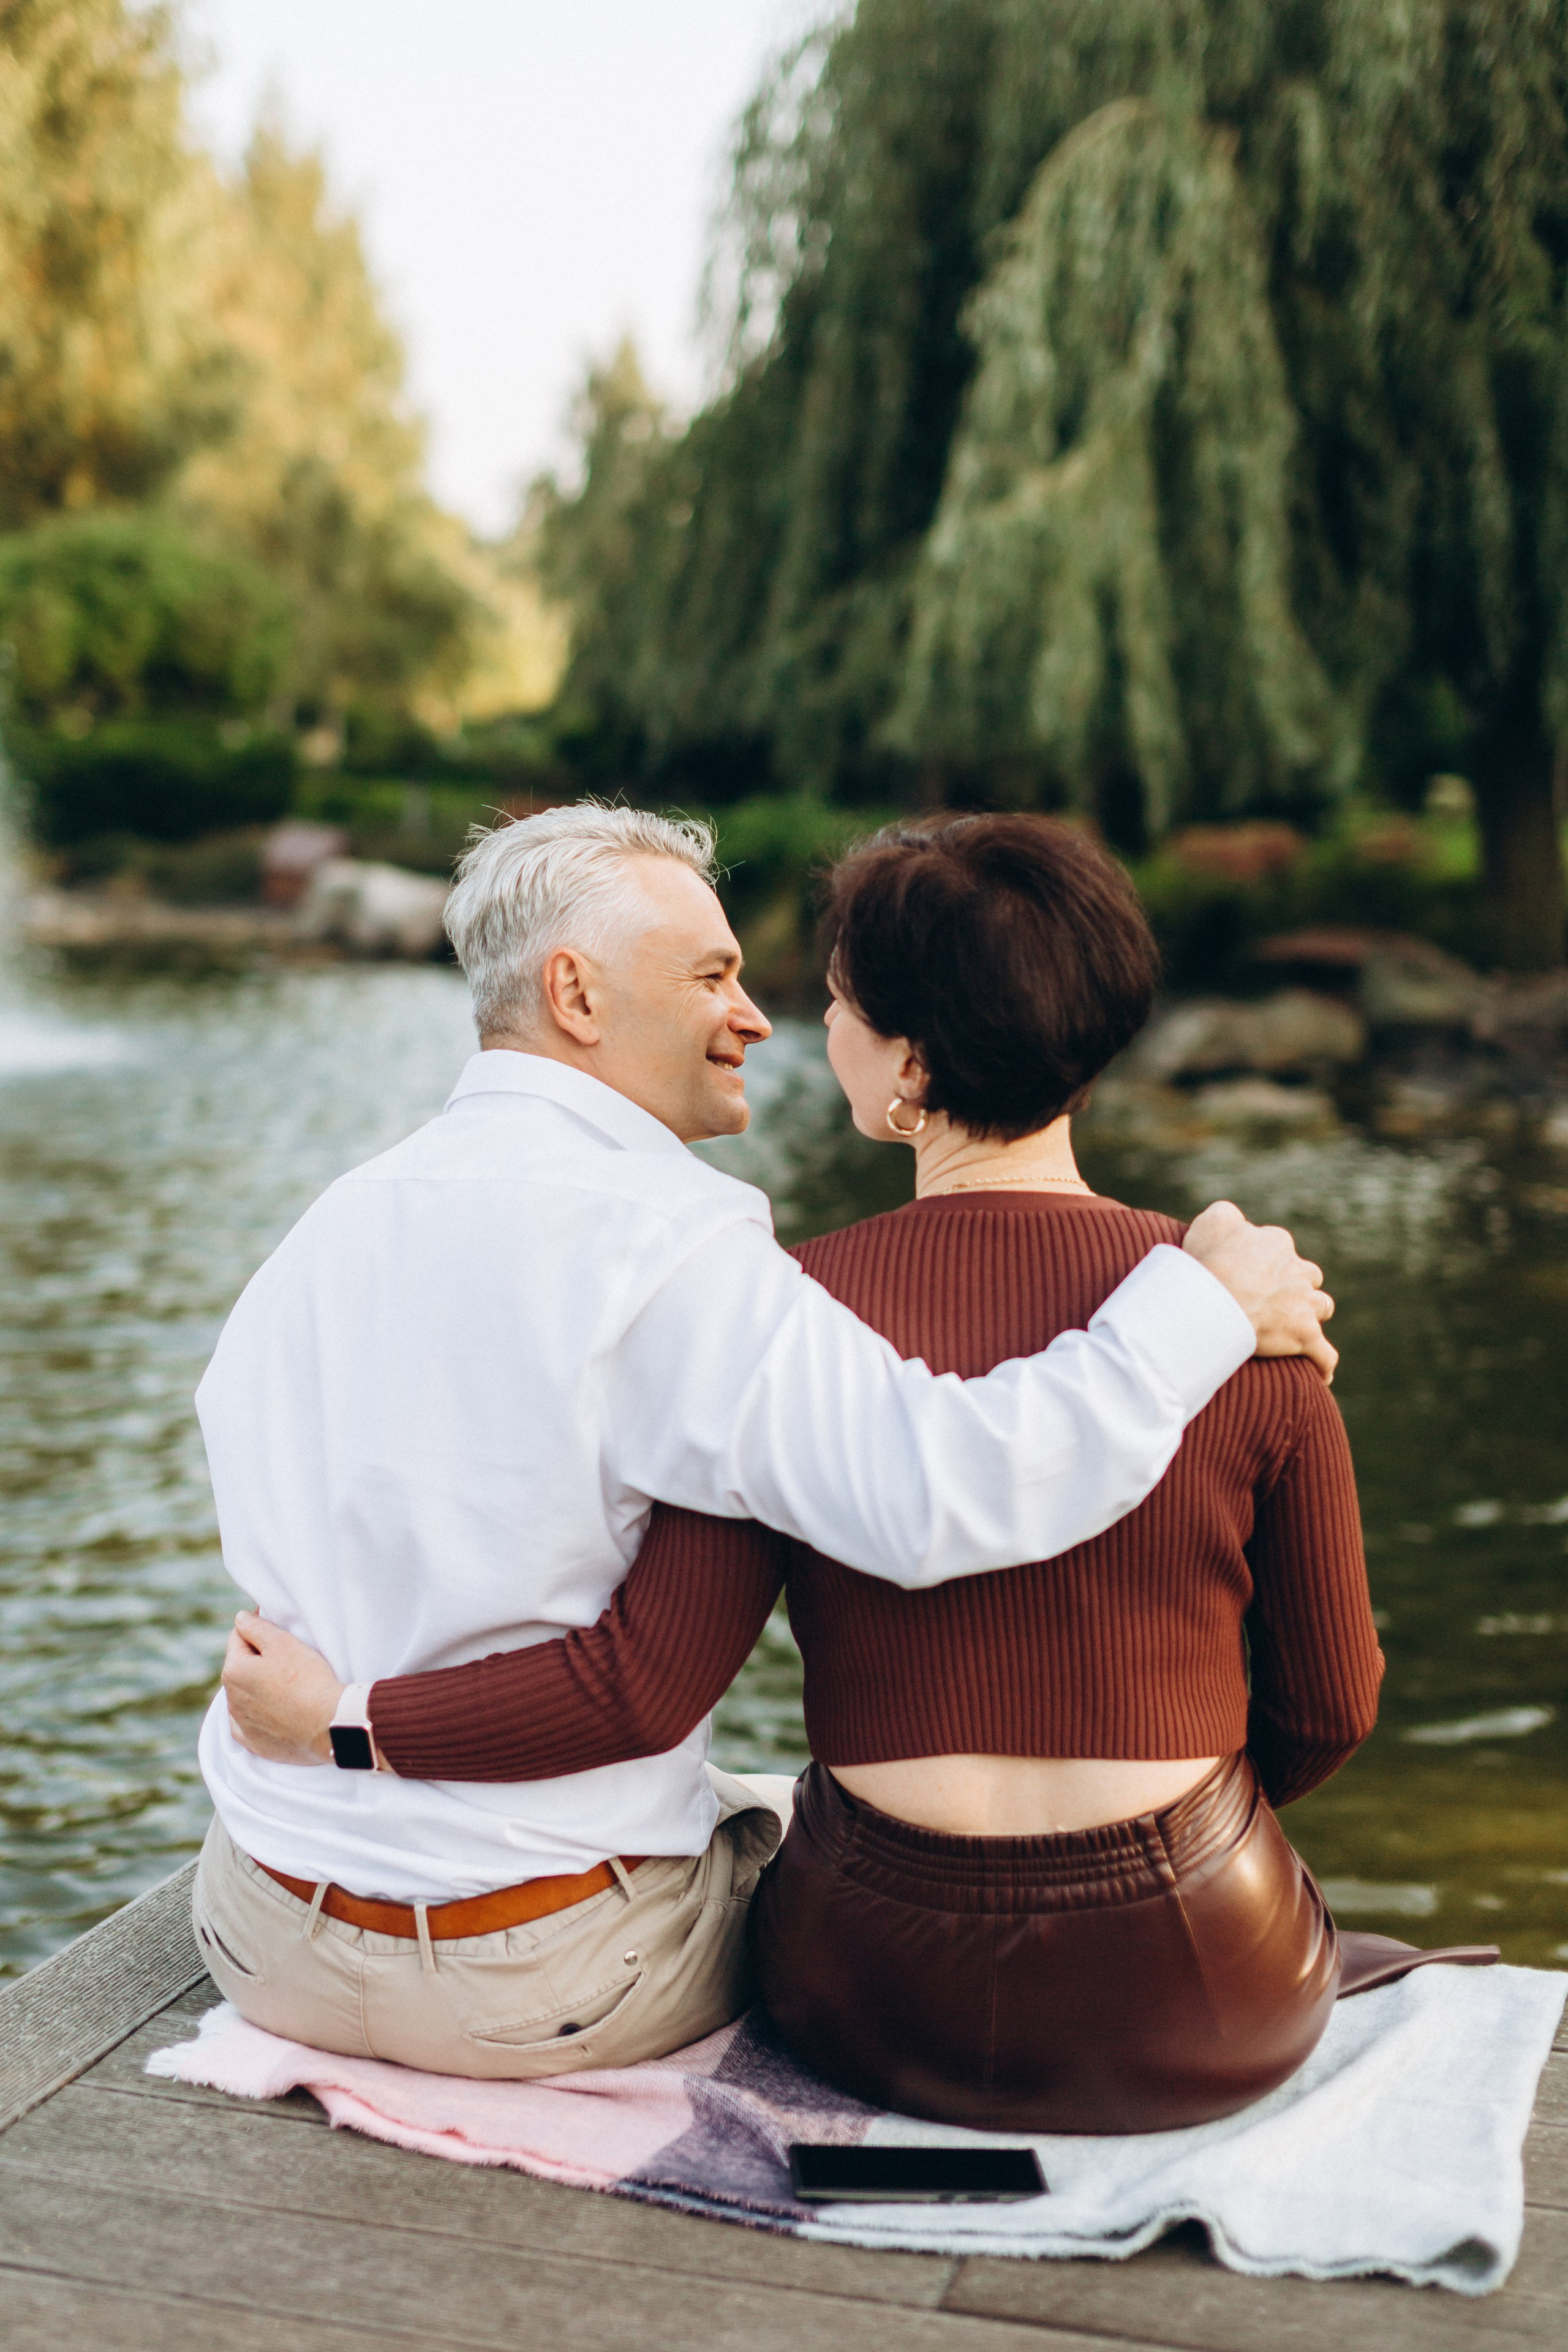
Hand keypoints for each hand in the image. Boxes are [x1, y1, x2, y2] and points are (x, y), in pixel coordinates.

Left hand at [223, 1611, 346, 1766]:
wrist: (328, 1724)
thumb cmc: (307, 1678)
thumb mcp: (282, 1643)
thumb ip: (256, 1627)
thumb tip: (240, 1618)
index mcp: (234, 1671)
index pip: (238, 1638)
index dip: (258, 1628)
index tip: (278, 1627)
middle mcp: (231, 1699)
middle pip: (241, 1668)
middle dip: (257, 1659)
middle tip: (287, 1656)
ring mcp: (242, 1724)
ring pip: (245, 1696)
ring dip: (258, 1686)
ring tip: (287, 1684)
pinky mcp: (255, 1744)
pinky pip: (249, 1725)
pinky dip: (258, 1715)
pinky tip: (275, 1711)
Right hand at [1183, 1201, 1336, 1383]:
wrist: (1213, 1302)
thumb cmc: (1207, 1263)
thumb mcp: (1211, 1224)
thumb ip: (1228, 1216)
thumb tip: (1238, 1221)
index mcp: (1277, 1243)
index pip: (1278, 1248)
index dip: (1261, 1261)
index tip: (1241, 1274)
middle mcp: (1298, 1270)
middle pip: (1307, 1276)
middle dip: (1294, 1285)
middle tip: (1266, 1300)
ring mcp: (1305, 1304)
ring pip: (1322, 1307)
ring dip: (1311, 1315)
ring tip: (1293, 1328)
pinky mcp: (1305, 1336)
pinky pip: (1324, 1355)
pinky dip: (1323, 1364)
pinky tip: (1321, 1374)